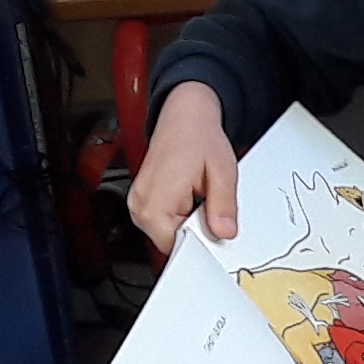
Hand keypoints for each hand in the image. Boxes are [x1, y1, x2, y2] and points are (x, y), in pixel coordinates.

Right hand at [127, 83, 239, 253]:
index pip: (177, 248)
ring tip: (196, 194)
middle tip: (208, 204)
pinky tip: (189, 195)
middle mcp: (140, 206)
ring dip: (188, 222)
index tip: (216, 231)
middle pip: (172, 243)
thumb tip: (224, 233)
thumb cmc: (199, 137)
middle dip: (196, 232)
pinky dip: (181, 215)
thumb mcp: (222, 172)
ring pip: (169, 234)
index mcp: (155, 202)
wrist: (185, 115)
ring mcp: (138, 204)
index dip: (202, 243)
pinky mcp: (142, 203)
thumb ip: (223, 207)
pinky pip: (165, 223)